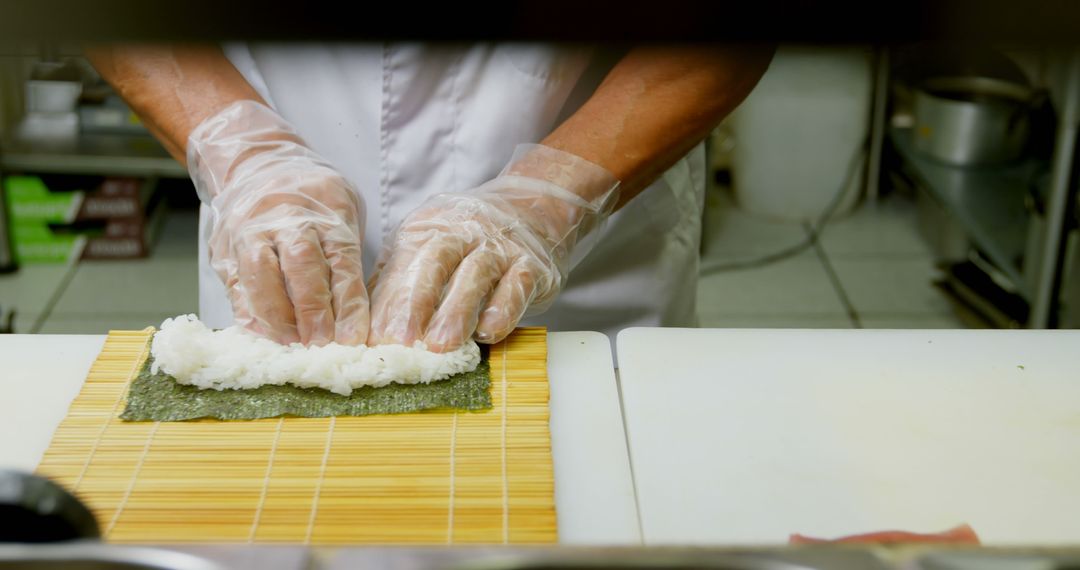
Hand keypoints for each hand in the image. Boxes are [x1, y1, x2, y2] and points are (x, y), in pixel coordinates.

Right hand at [188, 101, 367, 345]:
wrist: (255, 164)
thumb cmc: (311, 198)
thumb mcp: (342, 211)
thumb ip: (346, 257)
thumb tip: (352, 319)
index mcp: (325, 210)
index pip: (341, 261)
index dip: (347, 303)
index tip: (353, 337)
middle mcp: (286, 219)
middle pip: (301, 265)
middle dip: (312, 311)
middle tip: (322, 345)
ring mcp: (250, 232)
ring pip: (261, 275)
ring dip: (277, 317)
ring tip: (291, 346)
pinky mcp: (224, 249)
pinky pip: (235, 285)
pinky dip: (248, 314)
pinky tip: (262, 337)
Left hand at [367, 144, 618, 351]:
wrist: (530, 207)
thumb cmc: (469, 241)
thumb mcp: (429, 247)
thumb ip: (400, 282)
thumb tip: (367, 329)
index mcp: (428, 227)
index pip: (403, 264)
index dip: (387, 303)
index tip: (374, 340)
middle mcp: (463, 230)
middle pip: (435, 260)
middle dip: (416, 302)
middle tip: (401, 342)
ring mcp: (500, 245)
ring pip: (476, 273)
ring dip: (457, 311)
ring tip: (441, 346)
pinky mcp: (531, 264)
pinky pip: (516, 286)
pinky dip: (502, 310)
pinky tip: (488, 333)